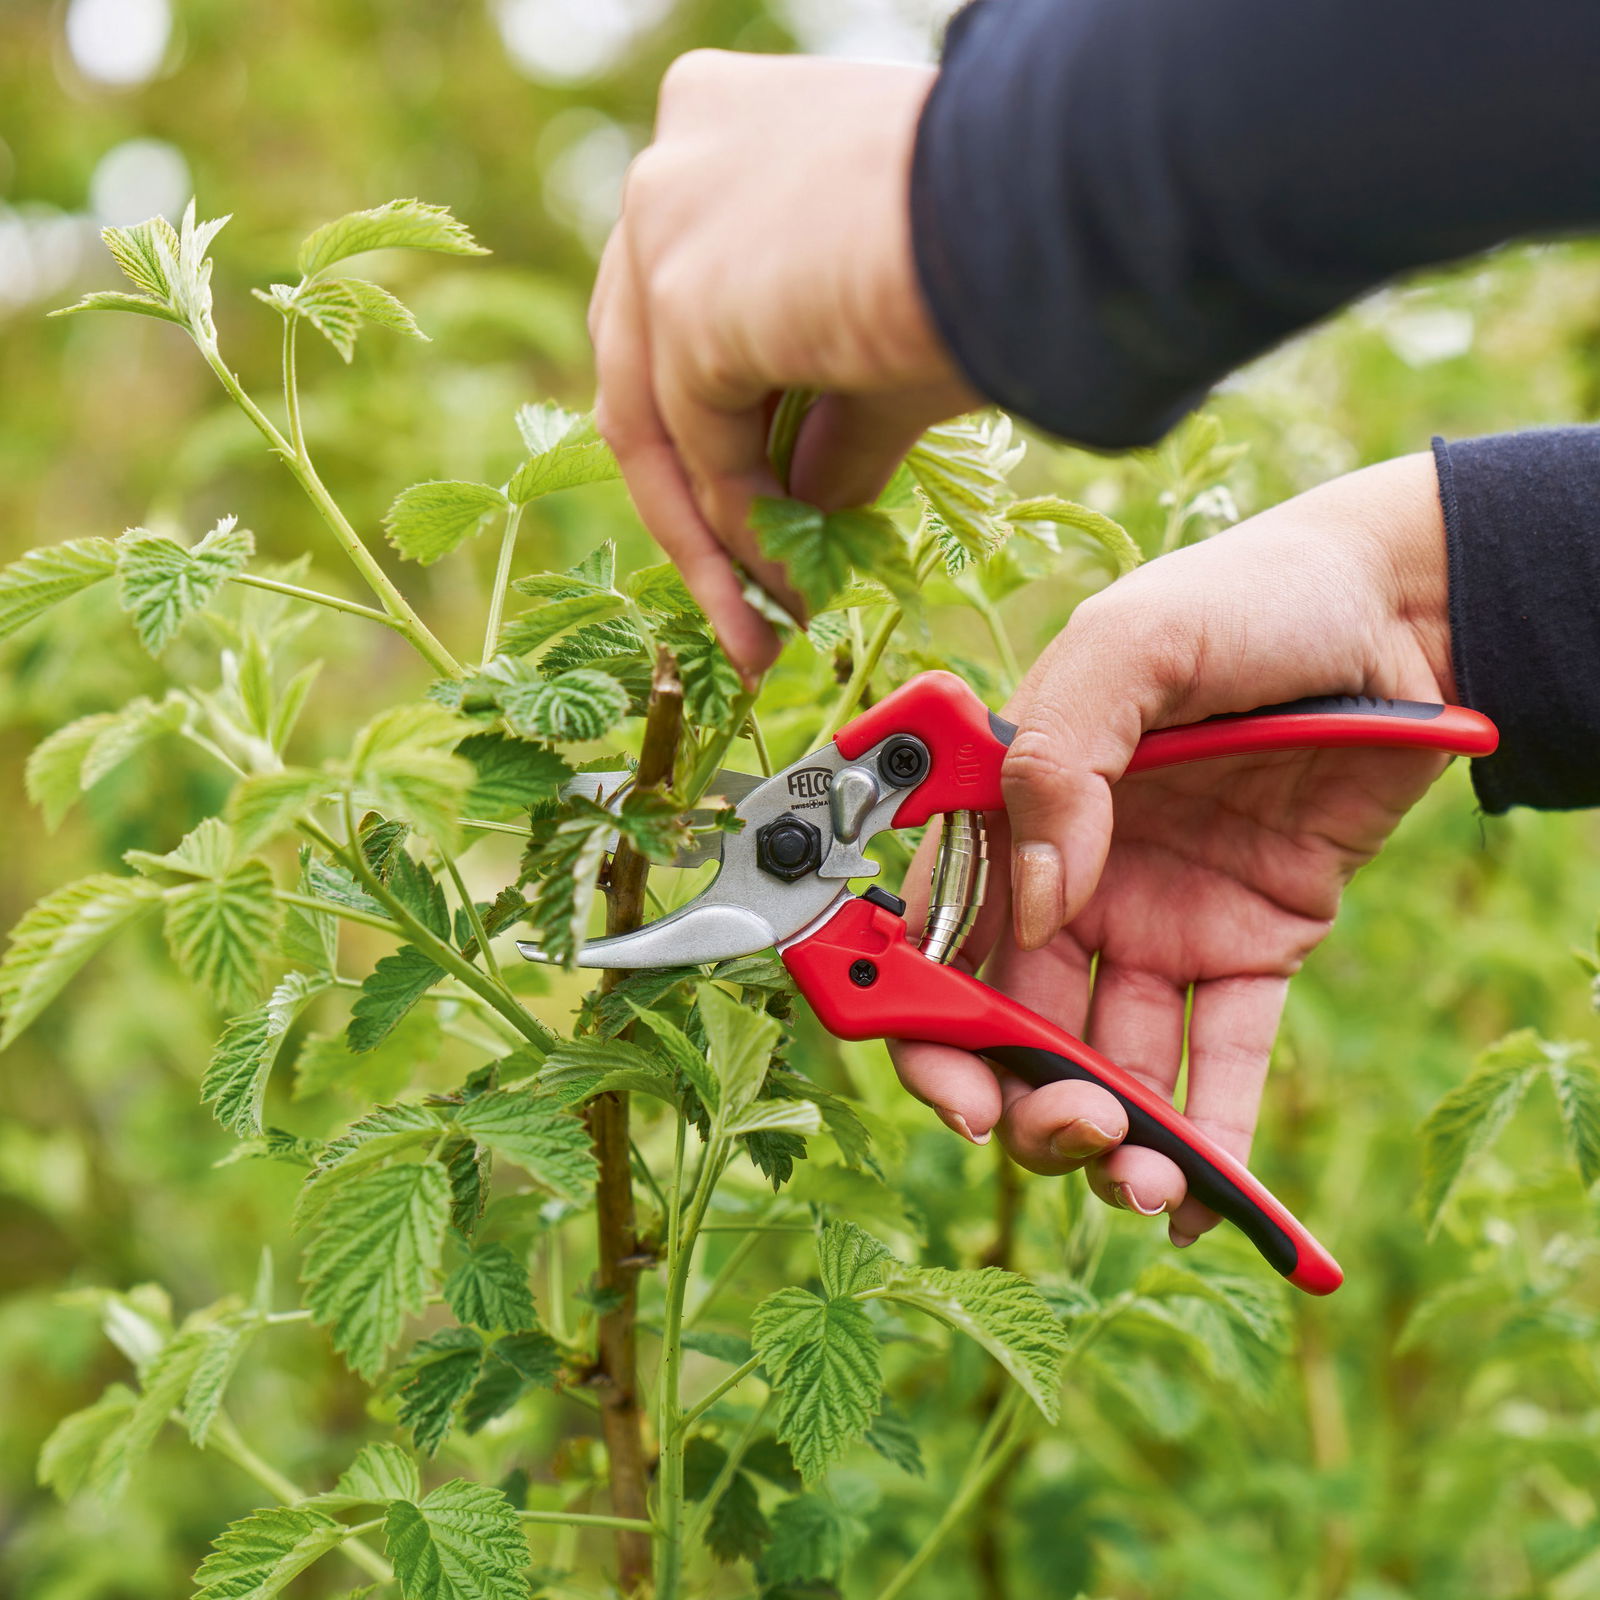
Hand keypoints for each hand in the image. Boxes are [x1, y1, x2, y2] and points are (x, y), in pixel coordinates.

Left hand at [590, 50, 976, 678]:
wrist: (1067, 209)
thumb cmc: (1017, 254)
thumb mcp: (894, 342)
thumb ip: (832, 417)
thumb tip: (808, 507)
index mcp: (725, 128)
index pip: (676, 309)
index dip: (715, 430)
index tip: (764, 524)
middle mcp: (674, 155)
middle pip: (644, 367)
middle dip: (697, 503)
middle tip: (747, 602)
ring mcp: (666, 214)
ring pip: (651, 415)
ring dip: (710, 540)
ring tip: (764, 629)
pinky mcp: (682, 289)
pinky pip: (694, 446)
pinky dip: (734, 530)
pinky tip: (784, 590)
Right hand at [892, 453, 1456, 1246]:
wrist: (1405, 614)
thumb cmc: (1251, 598)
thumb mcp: (1134, 645)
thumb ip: (1058, 759)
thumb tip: (1041, 901)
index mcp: (1017, 812)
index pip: (938, 932)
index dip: (922, 1019)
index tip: (949, 1086)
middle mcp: (1075, 879)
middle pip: (1016, 1021)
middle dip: (1020, 1098)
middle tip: (1063, 1131)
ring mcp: (1161, 920)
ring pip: (1110, 1059)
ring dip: (1110, 1136)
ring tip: (1141, 1179)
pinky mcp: (1253, 947)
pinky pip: (1222, 1054)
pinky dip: (1211, 1133)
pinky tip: (1205, 1195)